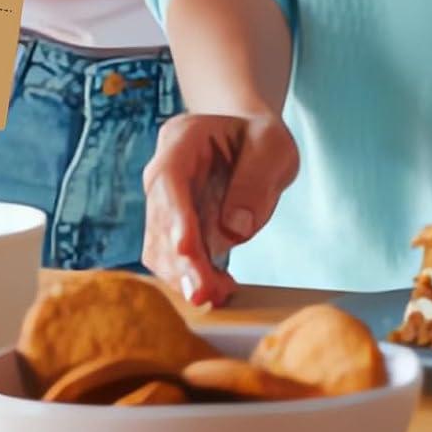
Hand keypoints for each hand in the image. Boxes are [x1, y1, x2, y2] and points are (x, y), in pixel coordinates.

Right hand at [142, 110, 297, 308]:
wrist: (250, 141)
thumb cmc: (261, 138)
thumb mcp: (272, 147)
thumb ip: (255, 181)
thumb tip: (235, 231)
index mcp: (181, 140)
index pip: (168, 178)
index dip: (174, 215)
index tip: (186, 248)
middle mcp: (163, 174)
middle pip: (160, 220)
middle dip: (180, 260)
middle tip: (205, 293)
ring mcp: (166, 204)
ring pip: (160, 248)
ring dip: (184, 275)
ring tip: (220, 293)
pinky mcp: (176, 230)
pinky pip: (175, 260)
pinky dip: (192, 278)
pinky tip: (219, 289)